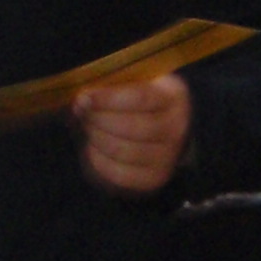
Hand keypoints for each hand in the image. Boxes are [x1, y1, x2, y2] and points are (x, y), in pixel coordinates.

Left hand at [74, 75, 189, 194]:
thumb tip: (83, 100)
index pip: (140, 98)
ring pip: (123, 150)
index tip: (83, 98)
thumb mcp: (128, 83)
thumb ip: (107, 86)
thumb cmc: (132, 100)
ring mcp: (168, 156)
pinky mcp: (154, 177)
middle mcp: (177, 128)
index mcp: (173, 96)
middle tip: (83, 113)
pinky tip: (94, 147)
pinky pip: (119, 173)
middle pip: (131, 126)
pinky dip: (99, 160)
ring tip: (89, 127)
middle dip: (99, 119)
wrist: (151, 128)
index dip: (107, 98)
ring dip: (97, 137)